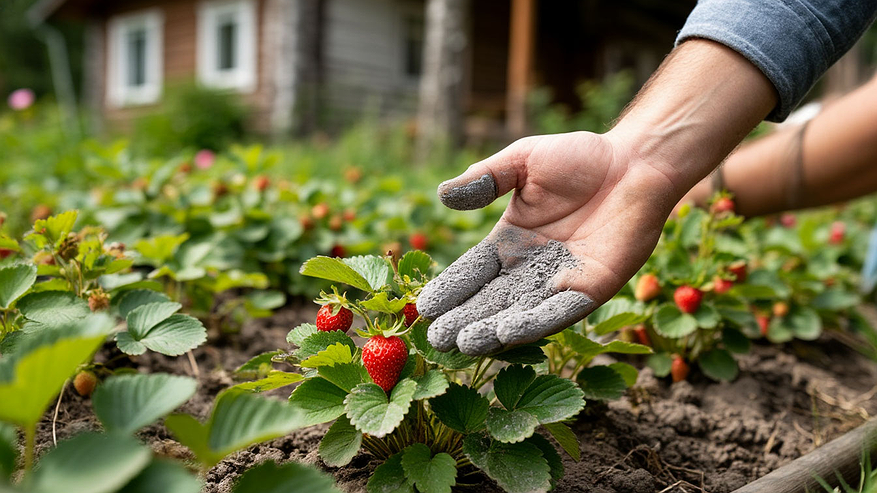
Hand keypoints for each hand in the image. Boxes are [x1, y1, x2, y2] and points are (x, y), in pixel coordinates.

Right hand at [417, 131, 681, 354]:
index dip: (450, 290)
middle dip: (464, 320)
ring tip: (465, 343)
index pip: (472, 272)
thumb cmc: (582, 157)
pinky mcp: (592, 289)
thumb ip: (486, 178)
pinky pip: (560, 310)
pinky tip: (509, 333)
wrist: (636, 162)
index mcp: (511, 242)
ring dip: (493, 330)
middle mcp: (532, 268)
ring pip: (520, 312)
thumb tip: (442, 195)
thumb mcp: (523, 161)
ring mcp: (561, 281)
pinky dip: (535, 323)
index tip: (424, 308)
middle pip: (490, 300)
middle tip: (436, 340)